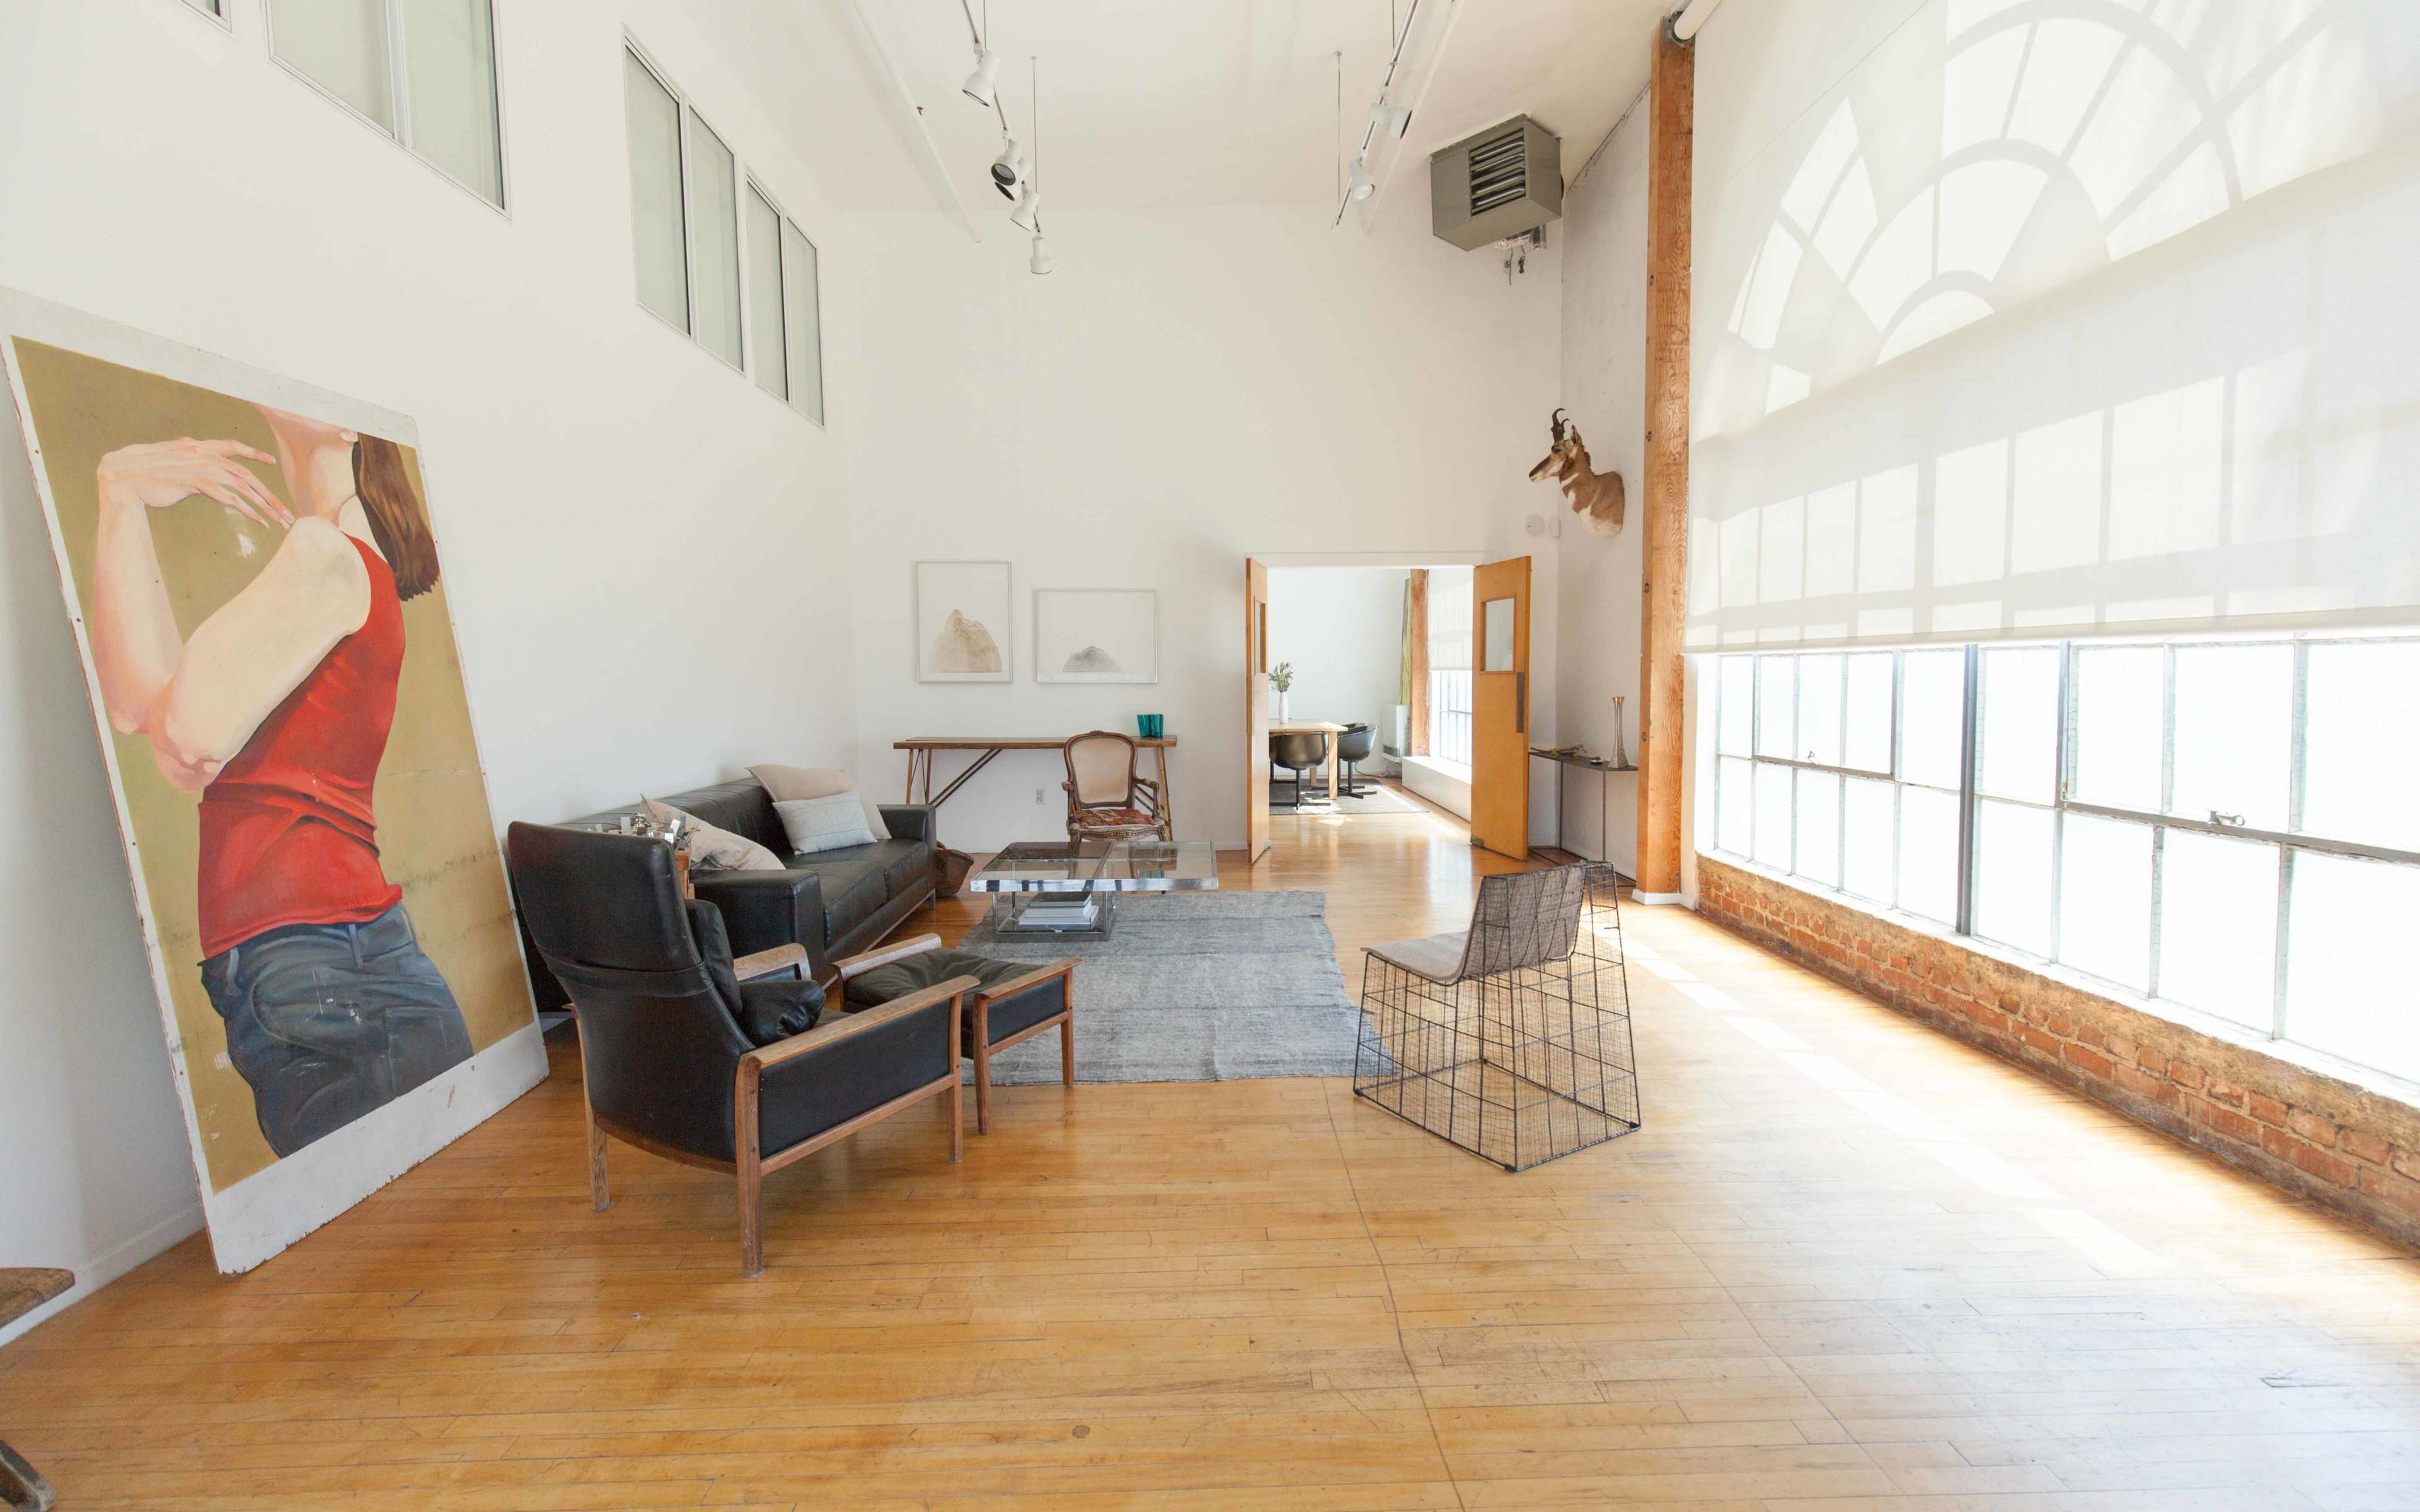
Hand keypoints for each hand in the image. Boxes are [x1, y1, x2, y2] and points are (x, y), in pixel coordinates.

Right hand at [96, 439, 292, 528]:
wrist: (121, 478)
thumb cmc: (144, 472)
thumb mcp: (171, 461)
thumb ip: (189, 460)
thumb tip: (199, 464)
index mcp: (197, 446)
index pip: (231, 446)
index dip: (252, 453)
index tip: (269, 461)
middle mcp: (203, 455)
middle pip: (246, 474)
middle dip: (269, 495)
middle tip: (286, 512)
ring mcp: (200, 468)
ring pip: (243, 487)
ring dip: (265, 505)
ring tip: (280, 520)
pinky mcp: (195, 483)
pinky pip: (229, 498)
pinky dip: (247, 510)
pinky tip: (259, 521)